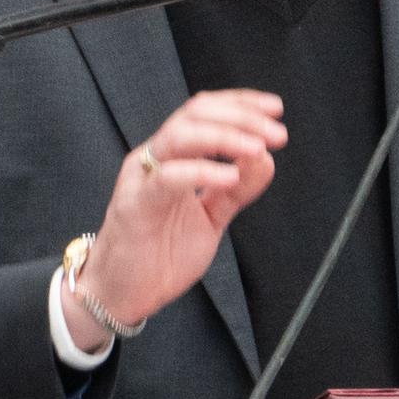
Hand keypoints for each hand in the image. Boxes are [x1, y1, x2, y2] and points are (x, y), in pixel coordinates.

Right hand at [79, 90, 287, 333]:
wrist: (122, 294)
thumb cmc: (159, 254)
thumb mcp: (211, 217)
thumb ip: (237, 191)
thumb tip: (266, 160)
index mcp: (173, 157)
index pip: (205, 111)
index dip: (241, 104)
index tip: (275, 109)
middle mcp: (155, 159)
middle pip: (195, 114)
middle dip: (241, 117)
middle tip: (275, 134)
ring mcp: (142, 178)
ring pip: (180, 136)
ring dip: (225, 137)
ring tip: (257, 149)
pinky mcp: (135, 205)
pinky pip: (168, 178)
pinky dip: (202, 172)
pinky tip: (229, 178)